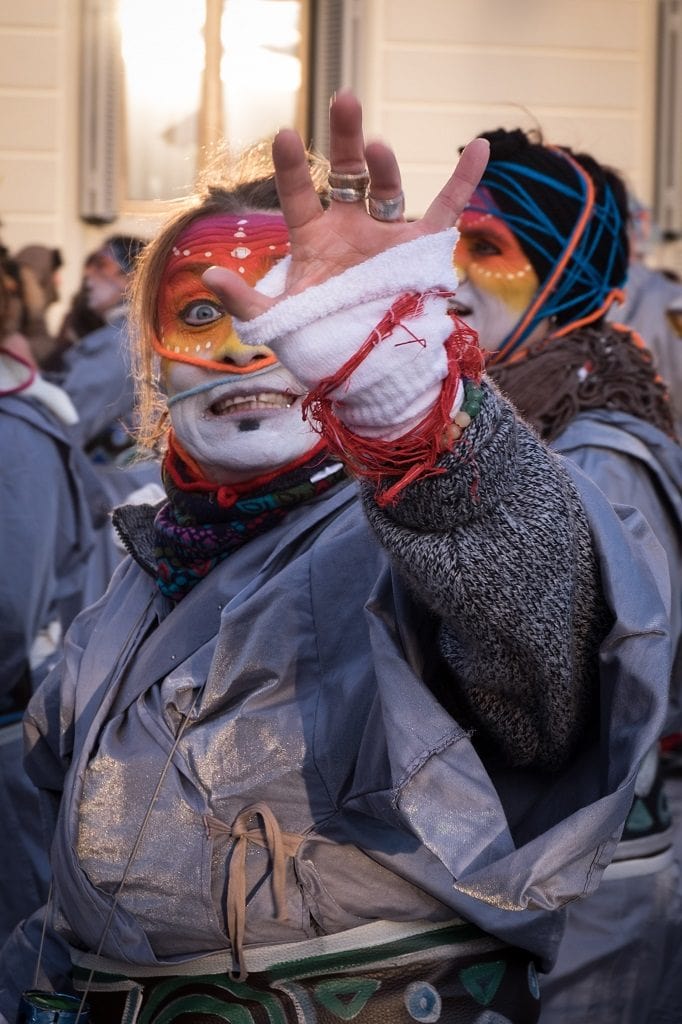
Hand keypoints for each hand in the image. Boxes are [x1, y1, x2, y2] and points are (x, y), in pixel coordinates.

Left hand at [203, 90, 488, 320]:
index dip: (292, 166)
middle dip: (345, 138)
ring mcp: (386, 236)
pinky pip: (446, 211)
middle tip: (343, 99)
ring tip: (378, 148)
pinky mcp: (420, 250)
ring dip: (384, 167)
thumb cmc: (318, 340)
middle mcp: (350, 228)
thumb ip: (244, 298)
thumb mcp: (276, 321)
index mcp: (314, 239)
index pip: (299, 194)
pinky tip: (479, 147)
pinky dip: (463, 182)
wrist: (365, 367)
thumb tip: (209, 274)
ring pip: (387, 189)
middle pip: (347, 173)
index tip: (284, 134)